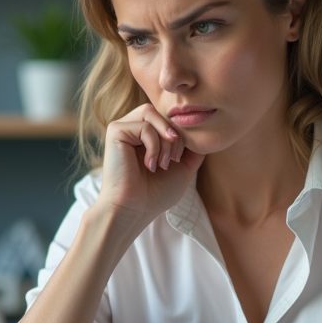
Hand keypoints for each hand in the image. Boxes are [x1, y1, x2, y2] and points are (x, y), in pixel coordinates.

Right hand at [96, 104, 204, 231]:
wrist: (135, 209)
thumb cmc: (155, 194)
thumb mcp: (183, 168)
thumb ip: (193, 150)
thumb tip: (205, 133)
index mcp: (145, 135)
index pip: (168, 118)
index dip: (180, 135)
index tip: (178, 160)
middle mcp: (132, 128)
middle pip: (161, 112)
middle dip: (175, 136)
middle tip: (173, 160)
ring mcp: (122, 128)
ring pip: (151, 114)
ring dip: (164, 140)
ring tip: (162, 163)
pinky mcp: (115, 131)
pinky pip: (144, 126)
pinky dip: (153, 146)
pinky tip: (149, 165)